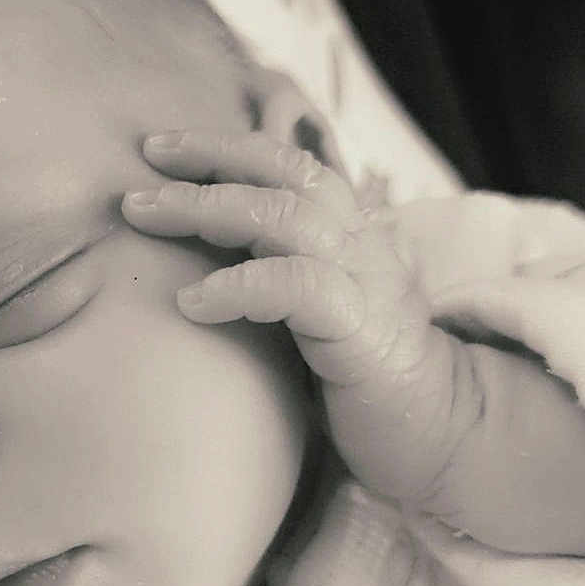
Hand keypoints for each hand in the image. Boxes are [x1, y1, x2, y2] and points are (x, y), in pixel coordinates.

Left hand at [122, 130, 475, 506]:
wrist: (442, 439)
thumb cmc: (360, 384)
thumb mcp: (312, 316)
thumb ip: (273, 279)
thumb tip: (189, 270)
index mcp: (346, 236)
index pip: (287, 164)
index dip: (225, 147)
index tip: (160, 148)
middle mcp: (357, 245)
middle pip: (281, 171)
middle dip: (208, 155)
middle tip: (144, 157)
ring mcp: (363, 283)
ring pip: (281, 217)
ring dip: (205, 207)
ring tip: (143, 213)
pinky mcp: (361, 332)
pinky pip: (295, 287)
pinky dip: (237, 286)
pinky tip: (190, 302)